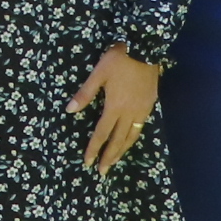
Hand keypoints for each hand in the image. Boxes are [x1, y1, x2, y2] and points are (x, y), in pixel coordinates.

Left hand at [70, 45, 162, 172]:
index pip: (102, 133)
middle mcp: (130, 113)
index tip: (87, 161)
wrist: (146, 49)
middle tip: (101, 172)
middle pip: (118, 140)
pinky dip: (133, 139)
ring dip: (122, 151)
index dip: (94, 148)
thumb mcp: (98, 73)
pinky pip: (141, 128)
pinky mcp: (151, 105)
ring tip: (114, 162)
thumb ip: (85, 93)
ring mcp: (142, 110)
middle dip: (109, 157)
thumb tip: (69, 110)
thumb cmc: (119, 59)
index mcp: (115, 106)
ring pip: (131, 137)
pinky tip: (129, 141)